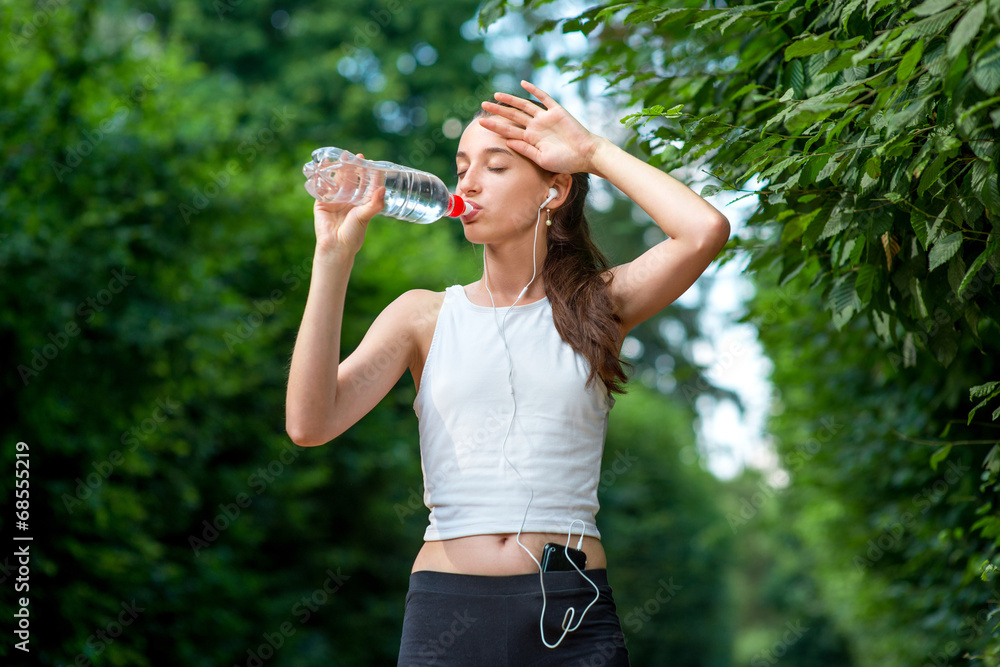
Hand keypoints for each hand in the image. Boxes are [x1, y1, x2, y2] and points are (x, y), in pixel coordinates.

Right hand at [313, 154, 384, 257]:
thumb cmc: (353, 234)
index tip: (371, 161)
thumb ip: (374, 204)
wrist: (336, 246)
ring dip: (339, 168)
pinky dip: (322, 176)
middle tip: (356, 156)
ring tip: (341, 157)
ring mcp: (336, 198)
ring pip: (337, 179)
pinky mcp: (322, 201)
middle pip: (352, 178)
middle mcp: (350, 198)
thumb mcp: (365, 217)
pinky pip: (322, 186)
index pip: (367, 183)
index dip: (369, 172)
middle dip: (353, 167)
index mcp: (362, 201)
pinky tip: (323, 166)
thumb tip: (383, 189)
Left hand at [478, 81, 600, 174]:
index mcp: (531, 140)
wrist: (586, 155)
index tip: (480, 123)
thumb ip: (525, 150)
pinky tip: (522, 84)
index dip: (495, 127)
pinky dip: (533, 90)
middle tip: (483, 105)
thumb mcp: (542, 159)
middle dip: (498, 111)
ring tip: (496, 95)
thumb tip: (507, 141)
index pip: (509, 131)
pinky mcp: (557, 111)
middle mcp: (536, 127)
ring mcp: (545, 118)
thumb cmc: (566, 162)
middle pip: (513, 117)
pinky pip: (544, 98)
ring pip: (524, 106)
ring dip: (510, 100)